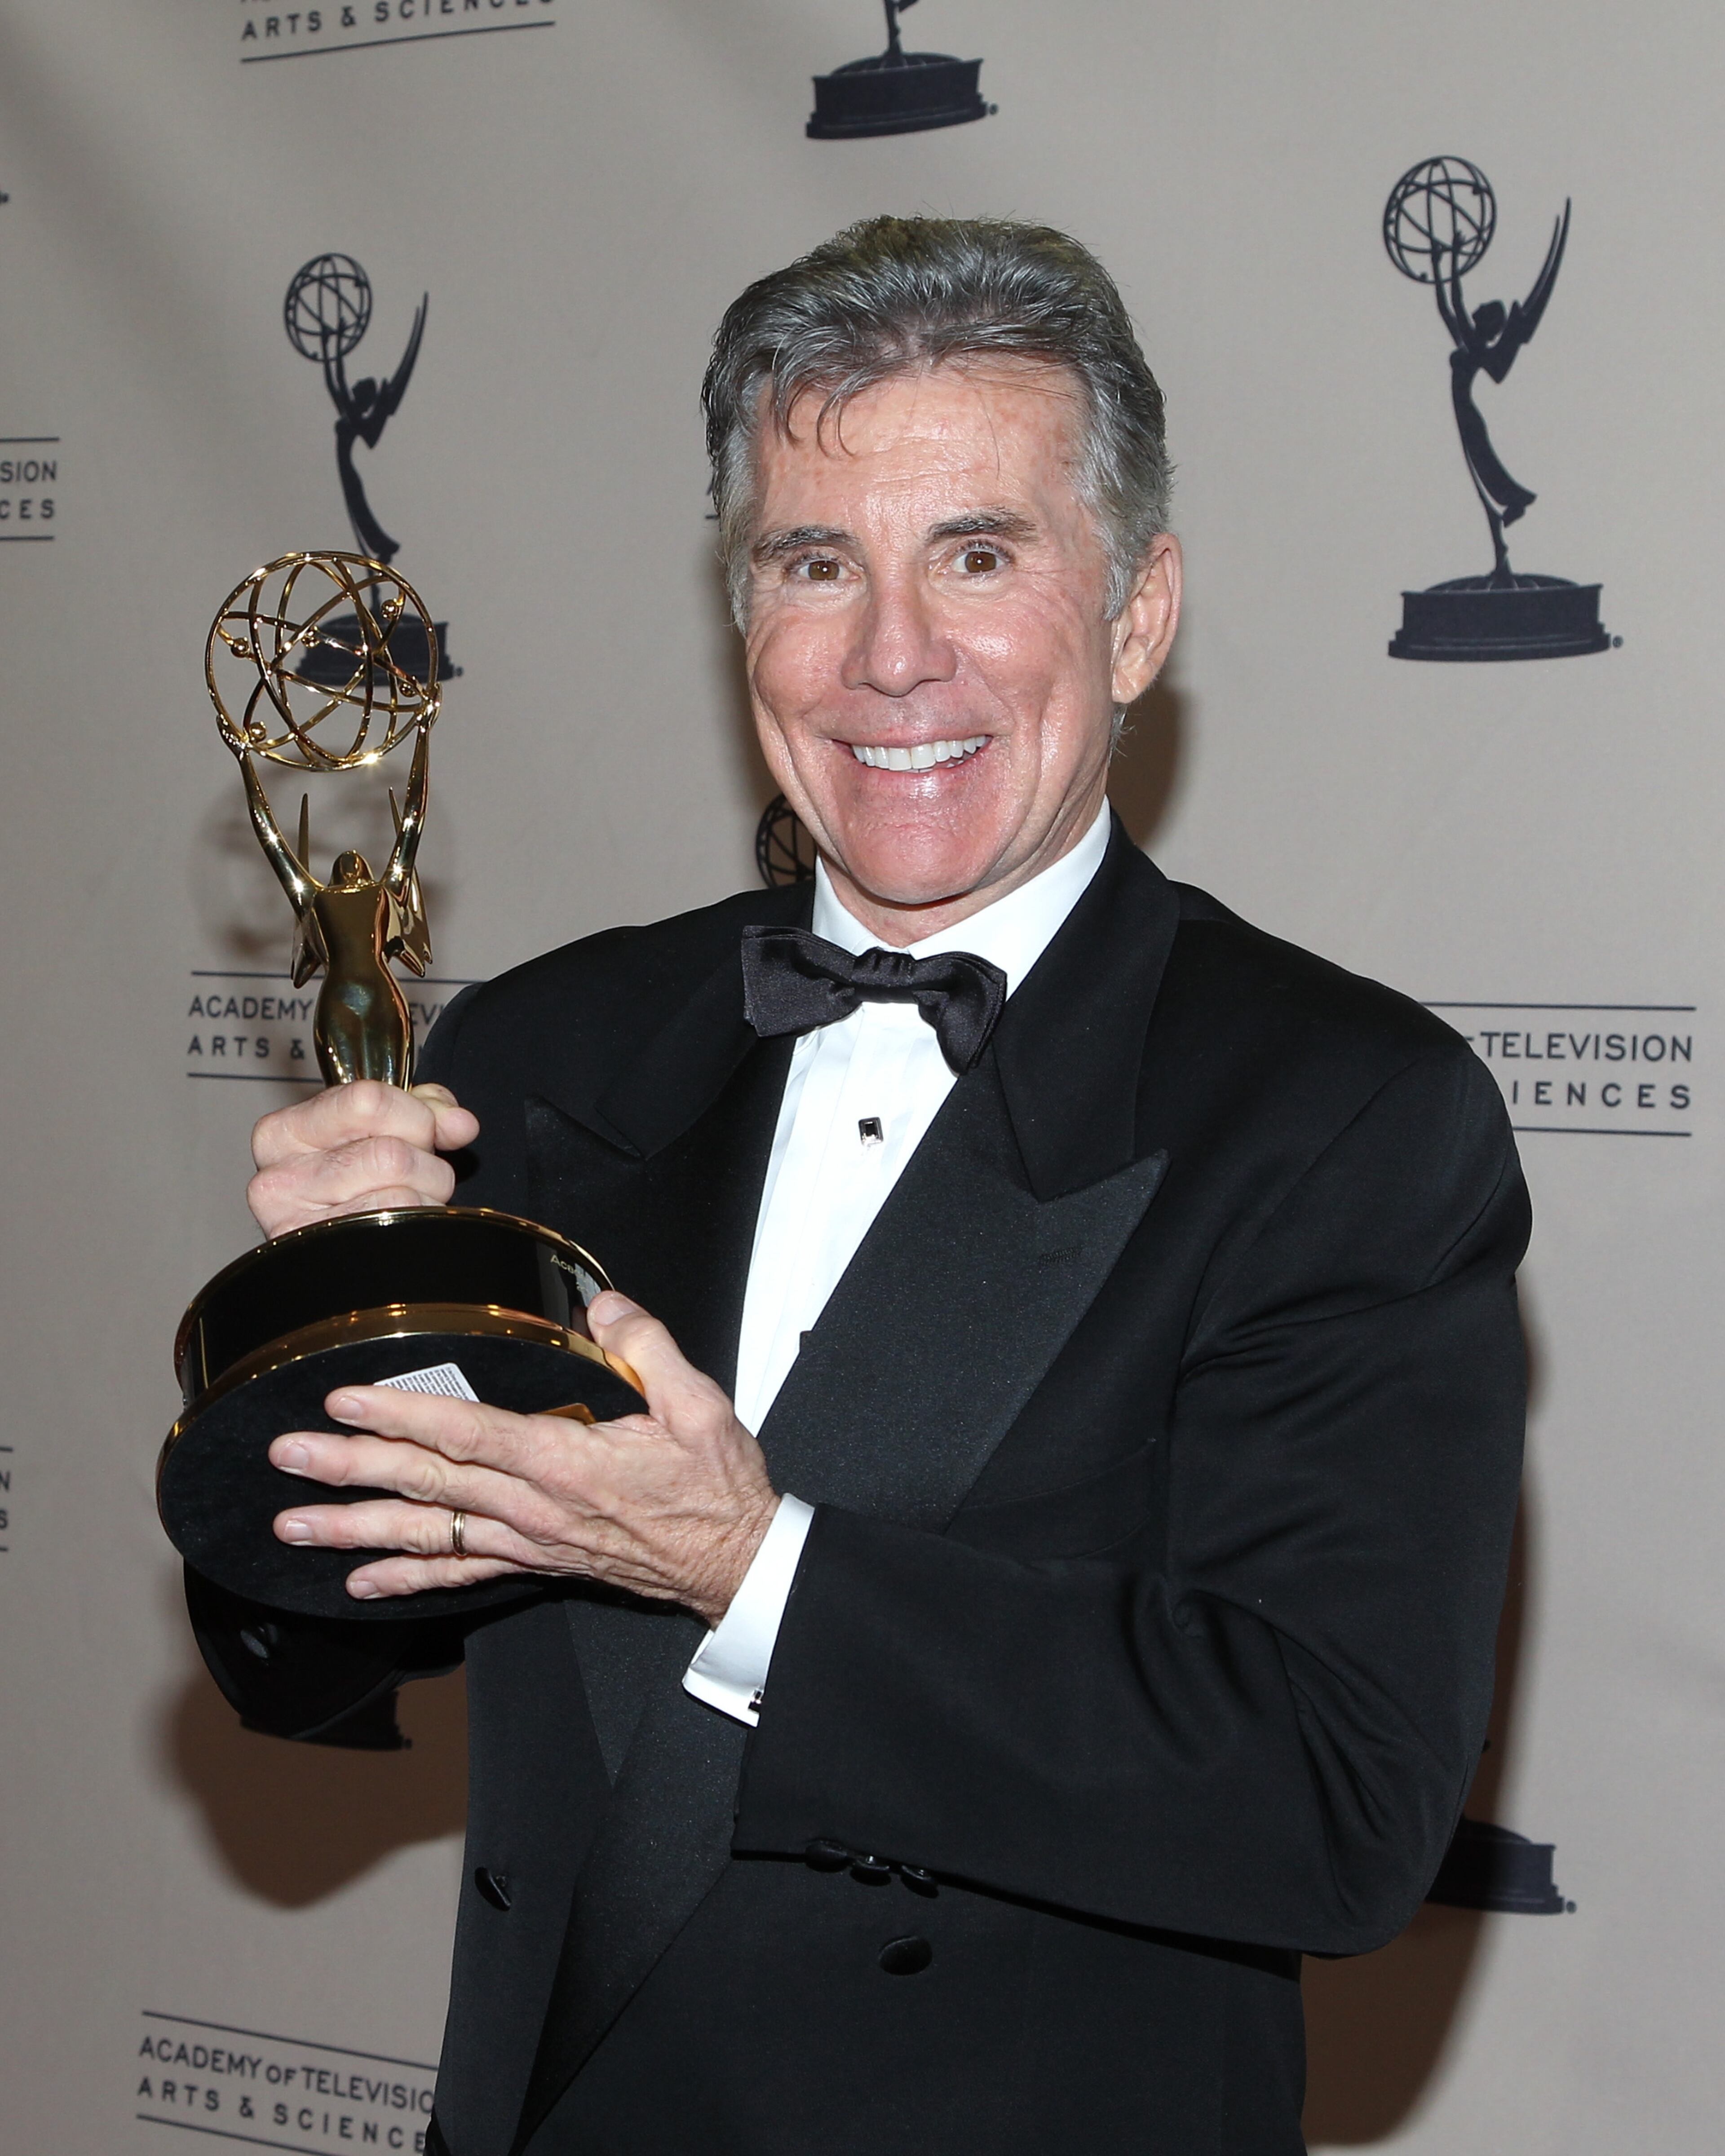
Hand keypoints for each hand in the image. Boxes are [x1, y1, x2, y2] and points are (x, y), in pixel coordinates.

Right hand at [248, 1080, 479, 1237]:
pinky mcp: (323, 1261)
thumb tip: (458, 1124)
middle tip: (415, 1175)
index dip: (414, 1116)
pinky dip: (418, 1226)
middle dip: (424, 1164)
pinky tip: (401, 1227)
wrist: (334, 1253)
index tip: (419, 1131)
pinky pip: (397, 1231)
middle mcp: (279, 1179)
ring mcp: (296, 1226)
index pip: (367, 1100)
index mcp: (282, 1132)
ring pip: (399, 1197)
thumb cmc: (357, 1180)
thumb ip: (424, 1110)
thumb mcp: (383, 1127)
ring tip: (407, 1200)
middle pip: (390, 1154)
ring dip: (425, 1198)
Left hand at [267, 1293, 780, 1626]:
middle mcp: (533, 1507)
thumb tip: (602, 1305)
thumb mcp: (700, 1405)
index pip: (466, 1434)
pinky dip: (406, 1579)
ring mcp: (527, 1541)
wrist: (733, 1562)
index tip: (344, 1400)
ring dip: (355, 1529)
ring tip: (294, 1524)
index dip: (400, 1415)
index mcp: (565, 1461)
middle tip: (287, 1457)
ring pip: (427, 1534)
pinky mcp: (533, 1561)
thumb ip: (647, 1347)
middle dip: (350, 1468)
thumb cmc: (715, 1486)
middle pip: (426, 1486)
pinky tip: (360, 1582)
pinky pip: (459, 1574)